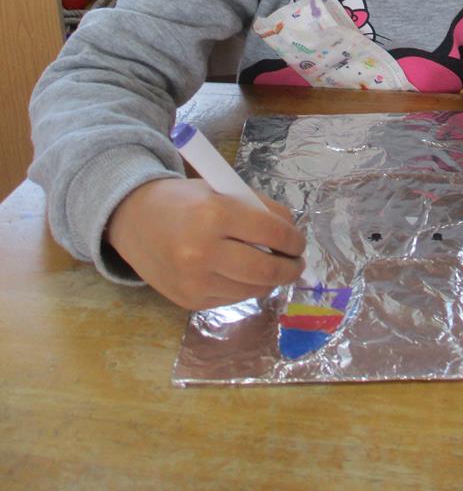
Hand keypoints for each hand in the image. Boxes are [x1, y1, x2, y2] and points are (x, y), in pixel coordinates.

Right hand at [105, 176, 305, 309]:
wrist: (134, 220)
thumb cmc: (185, 201)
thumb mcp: (222, 190)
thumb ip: (258, 209)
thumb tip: (291, 235)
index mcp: (214, 214)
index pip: (272, 233)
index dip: (294, 239)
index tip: (299, 242)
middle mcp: (203, 251)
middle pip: (267, 270)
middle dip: (291, 268)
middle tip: (296, 262)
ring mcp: (194, 280)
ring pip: (253, 289)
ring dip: (270, 280)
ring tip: (272, 267)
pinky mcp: (189, 300)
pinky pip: (232, 299)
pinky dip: (244, 287)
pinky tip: (240, 273)